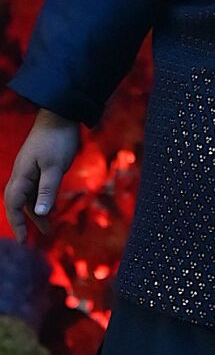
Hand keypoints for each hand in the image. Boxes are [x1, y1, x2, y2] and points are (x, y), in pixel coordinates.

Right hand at [4, 109, 79, 242]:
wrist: (61, 113)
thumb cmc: (57, 139)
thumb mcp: (55, 167)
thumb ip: (47, 190)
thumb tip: (40, 213)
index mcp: (21, 175)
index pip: (14, 204)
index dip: (17, 223)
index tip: (23, 240)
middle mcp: (22, 173)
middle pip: (19, 202)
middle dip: (26, 220)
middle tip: (38, 236)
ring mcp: (31, 168)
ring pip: (30, 195)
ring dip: (37, 210)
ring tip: (49, 226)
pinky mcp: (40, 164)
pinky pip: (37, 187)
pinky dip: (43, 198)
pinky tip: (51, 206)